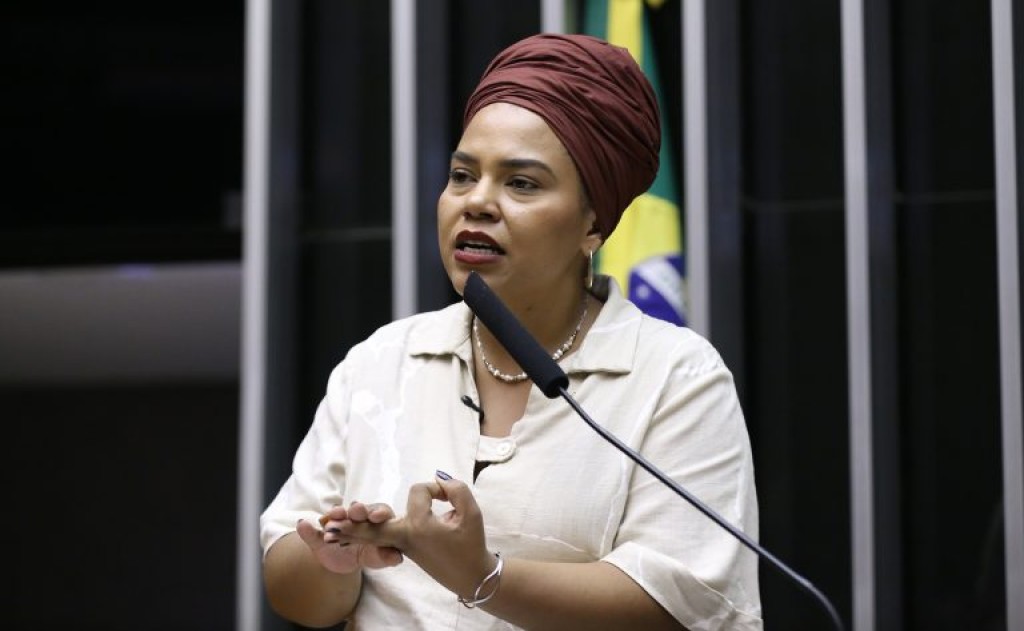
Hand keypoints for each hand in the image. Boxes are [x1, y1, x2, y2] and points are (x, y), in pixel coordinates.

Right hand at [295, 502, 403, 574]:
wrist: (342, 561)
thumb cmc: (367, 555)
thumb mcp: (375, 559)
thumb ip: (385, 557)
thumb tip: (398, 558)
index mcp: (374, 521)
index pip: (380, 512)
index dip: (379, 512)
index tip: (377, 517)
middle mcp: (356, 517)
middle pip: (359, 509)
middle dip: (358, 509)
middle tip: (355, 510)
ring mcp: (337, 522)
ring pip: (337, 514)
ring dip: (336, 513)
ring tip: (333, 516)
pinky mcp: (320, 532)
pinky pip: (312, 529)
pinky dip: (307, 528)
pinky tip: (303, 525)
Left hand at [337, 474, 496, 599]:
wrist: (470, 575)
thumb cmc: (471, 544)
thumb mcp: (471, 513)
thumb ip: (456, 490)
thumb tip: (439, 479)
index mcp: (419, 528)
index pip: (418, 492)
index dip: (436, 488)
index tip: (449, 496)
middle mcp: (406, 537)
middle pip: (373, 526)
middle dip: (352, 521)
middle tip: (329, 519)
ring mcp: (403, 546)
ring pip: (372, 535)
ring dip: (351, 530)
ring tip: (328, 528)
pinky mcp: (404, 549)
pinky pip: (378, 542)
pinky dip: (362, 537)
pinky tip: (345, 537)